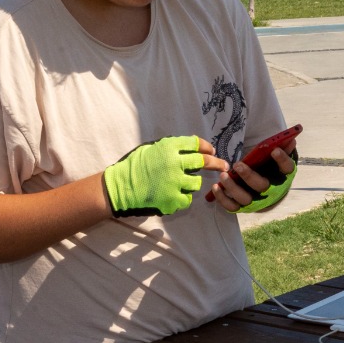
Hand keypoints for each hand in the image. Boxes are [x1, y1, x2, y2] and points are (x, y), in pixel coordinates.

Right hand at [103, 136, 229, 217]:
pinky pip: (187, 199)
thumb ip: (171, 147)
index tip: (210, 150)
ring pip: (196, 183)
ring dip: (192, 183)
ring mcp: (174, 182)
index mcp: (168, 148)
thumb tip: (192, 145)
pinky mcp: (171, 199)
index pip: (195, 143)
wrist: (120, 188)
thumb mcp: (151, 148)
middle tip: (223, 165)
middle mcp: (174, 163)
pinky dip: (182, 197)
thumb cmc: (134, 166)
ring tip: (180, 184)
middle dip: (216, 163)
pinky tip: (173, 195)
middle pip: (203, 161)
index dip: (206, 146)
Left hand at [211, 147, 297, 213]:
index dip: (282, 160)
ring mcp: (257, 202)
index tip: (274, 150)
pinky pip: (233, 207)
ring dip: (233, 187)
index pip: (287, 169)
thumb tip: (290, 139)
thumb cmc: (271, 170)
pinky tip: (216, 186)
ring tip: (223, 175)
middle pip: (262, 186)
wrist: (269, 193)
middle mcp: (271, 192)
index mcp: (282, 177)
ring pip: (245, 198)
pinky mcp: (244, 207)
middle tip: (237, 165)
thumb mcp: (277, 160)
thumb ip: (282, 150)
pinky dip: (223, 199)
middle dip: (249, 176)